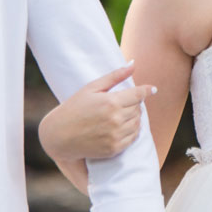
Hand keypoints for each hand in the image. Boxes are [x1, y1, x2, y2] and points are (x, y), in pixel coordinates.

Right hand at [40, 64, 155, 160]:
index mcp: (111, 102)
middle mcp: (115, 119)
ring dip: (134, 117)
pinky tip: (122, 126)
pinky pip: (133, 138)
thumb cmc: (74, 108)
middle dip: (135, 104)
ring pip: (138, 123)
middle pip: (138, 108)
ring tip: (122, 114)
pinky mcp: (114, 149)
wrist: (59, 136)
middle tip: (124, 103)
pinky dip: (132, 131)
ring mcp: (115, 135)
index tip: (152, 89)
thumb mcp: (91, 88)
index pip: (138, 94)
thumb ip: (115, 76)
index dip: (147, 91)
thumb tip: (134, 63)